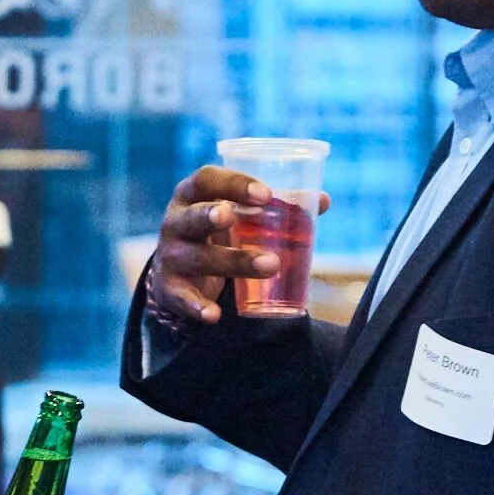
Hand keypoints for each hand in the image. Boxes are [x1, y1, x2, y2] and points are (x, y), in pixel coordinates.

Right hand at [145, 165, 331, 327]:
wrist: (176, 273)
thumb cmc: (216, 233)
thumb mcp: (237, 215)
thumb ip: (275, 207)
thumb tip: (323, 201)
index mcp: (192, 195)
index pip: (206, 180)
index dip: (233, 184)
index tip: (266, 194)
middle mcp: (176, 222)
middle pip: (193, 217)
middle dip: (211, 216)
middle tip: (233, 218)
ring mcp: (171, 256)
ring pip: (198, 258)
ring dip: (233, 261)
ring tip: (270, 265)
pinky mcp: (170, 288)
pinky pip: (183, 298)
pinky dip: (198, 307)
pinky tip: (214, 314)